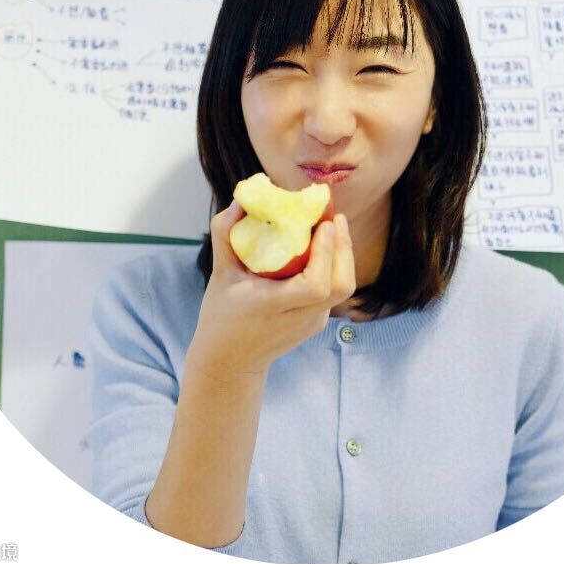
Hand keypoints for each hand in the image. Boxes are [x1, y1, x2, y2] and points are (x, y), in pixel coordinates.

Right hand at [188, 199, 356, 380]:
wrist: (230, 362)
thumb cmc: (221, 315)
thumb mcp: (220, 274)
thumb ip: (225, 235)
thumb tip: (239, 201)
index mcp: (273, 306)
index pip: (315, 286)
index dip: (325, 254)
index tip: (323, 226)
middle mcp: (299, 318)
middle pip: (340, 286)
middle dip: (343, 248)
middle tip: (335, 218)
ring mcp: (312, 323)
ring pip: (343, 288)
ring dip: (343, 255)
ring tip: (334, 227)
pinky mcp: (318, 322)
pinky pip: (335, 290)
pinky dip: (335, 265)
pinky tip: (325, 247)